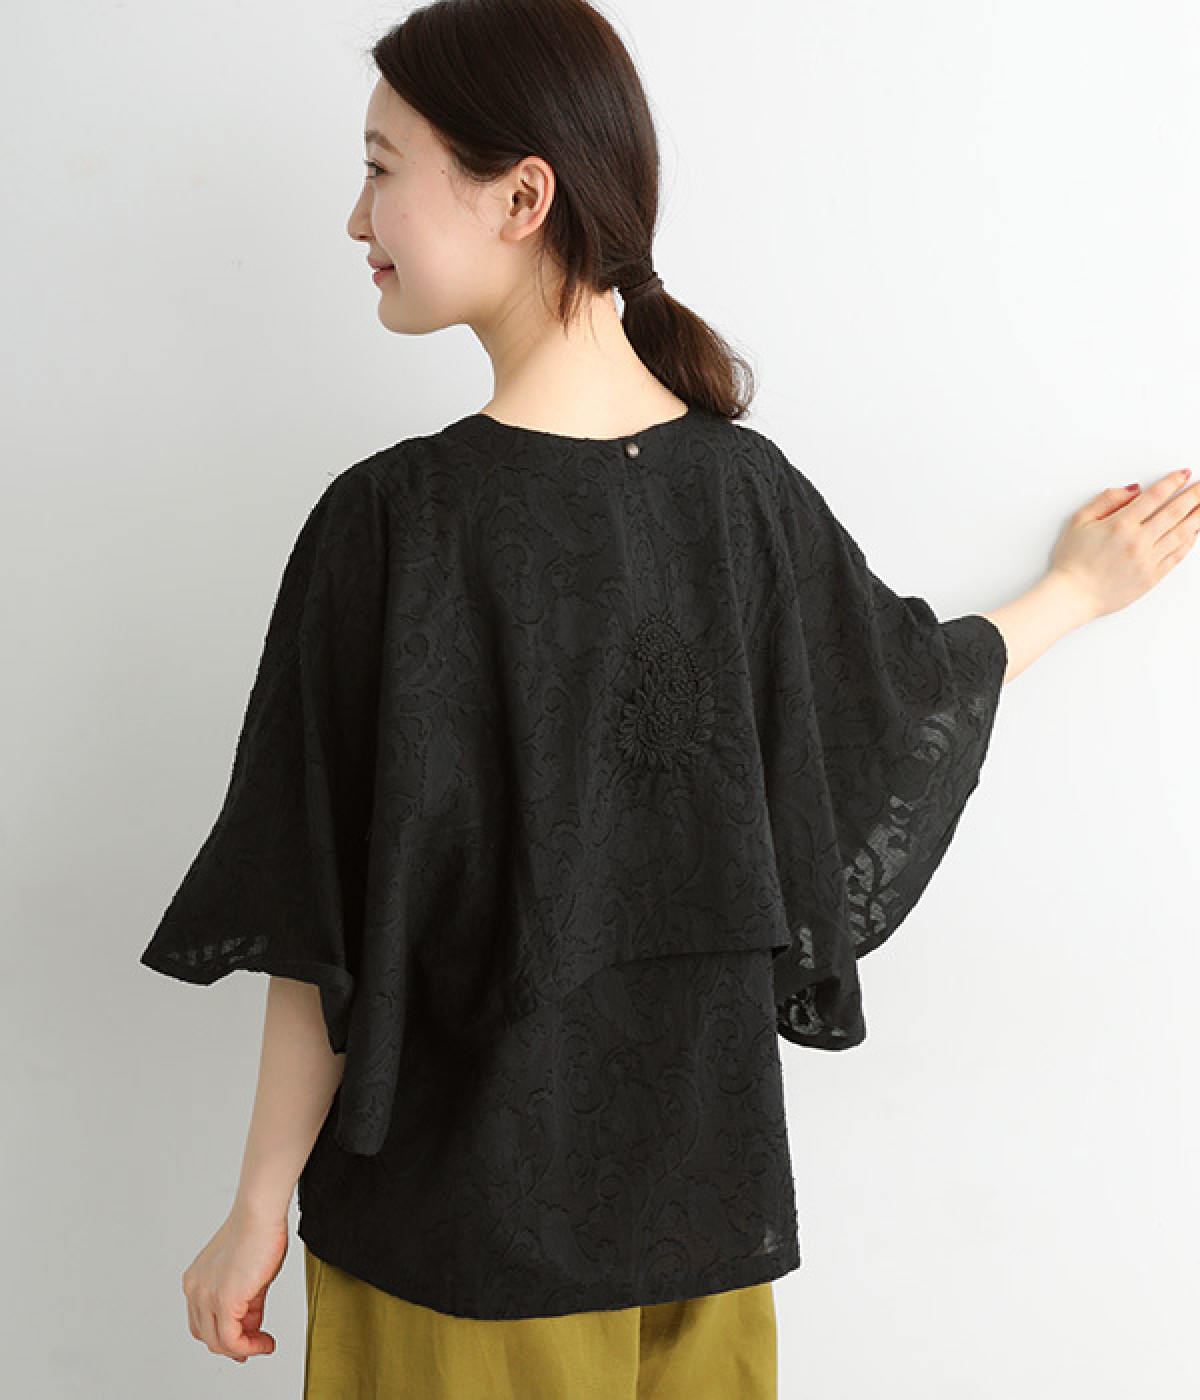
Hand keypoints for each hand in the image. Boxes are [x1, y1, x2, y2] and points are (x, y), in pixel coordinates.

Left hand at [181, 1204, 286, 1363]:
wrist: (260, 1213)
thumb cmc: (258, 1231)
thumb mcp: (247, 1274)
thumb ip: (246, 1301)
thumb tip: (252, 1324)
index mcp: (196, 1281)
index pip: (203, 1322)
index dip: (223, 1336)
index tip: (245, 1339)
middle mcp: (195, 1290)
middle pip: (208, 1335)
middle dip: (233, 1345)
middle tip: (256, 1344)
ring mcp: (206, 1297)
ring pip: (218, 1342)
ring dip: (244, 1349)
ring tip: (265, 1343)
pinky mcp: (224, 1301)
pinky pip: (232, 1340)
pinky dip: (249, 1347)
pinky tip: (265, 1342)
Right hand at [1048, 469, 1199, 621]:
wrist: (1072, 596)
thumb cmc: (1072, 562)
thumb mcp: (1079, 522)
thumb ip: (1107, 501)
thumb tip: (1133, 490)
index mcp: (1120, 525)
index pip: (1154, 497)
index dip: (1172, 483)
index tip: (1182, 474)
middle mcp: (1138, 542)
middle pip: (1174, 512)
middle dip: (1193, 495)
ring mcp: (1148, 560)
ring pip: (1182, 533)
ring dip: (1198, 516)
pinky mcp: (1152, 577)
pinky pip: (1177, 555)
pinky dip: (1189, 541)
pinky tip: (1194, 532)